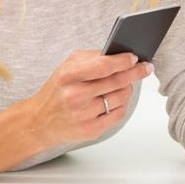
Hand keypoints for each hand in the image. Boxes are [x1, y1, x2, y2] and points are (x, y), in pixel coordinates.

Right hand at [27, 50, 151, 149]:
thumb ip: (91, 58)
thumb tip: (120, 54)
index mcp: (67, 76)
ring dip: (127, 89)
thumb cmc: (57, 90)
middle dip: (135, 73)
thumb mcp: (66, 67)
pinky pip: (118, 114)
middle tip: (145, 68)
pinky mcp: (90, 130)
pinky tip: (117, 99)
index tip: (135, 57)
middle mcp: (75, 95)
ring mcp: (83, 114)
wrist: (39, 122)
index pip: (103, 66)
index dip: (123, 61)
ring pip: (121, 97)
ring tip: (126, 83)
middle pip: (117, 81)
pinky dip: (121, 104)